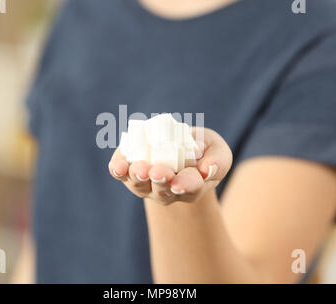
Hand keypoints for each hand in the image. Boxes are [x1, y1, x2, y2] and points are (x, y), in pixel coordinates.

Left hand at [108, 127, 232, 204]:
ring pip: (140, 185)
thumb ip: (218, 161)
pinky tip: (117, 167)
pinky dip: (118, 170)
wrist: (179, 145)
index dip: (185, 185)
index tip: (178, 183)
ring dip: (138, 177)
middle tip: (158, 172)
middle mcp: (167, 191)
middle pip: (162, 191)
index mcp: (191, 187)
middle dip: (159, 181)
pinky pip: (122, 174)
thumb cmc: (203, 151)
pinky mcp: (130, 171)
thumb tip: (208, 169)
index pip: (189, 187)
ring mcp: (146, 184)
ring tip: (140, 169)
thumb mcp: (218, 151)